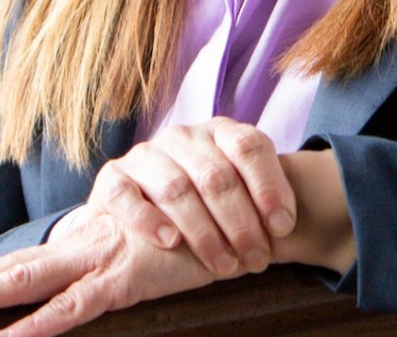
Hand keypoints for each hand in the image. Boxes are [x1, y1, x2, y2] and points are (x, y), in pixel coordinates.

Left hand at [0, 211, 217, 336]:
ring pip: (33, 280)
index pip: (31, 258)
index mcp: (101, 226)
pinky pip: (77, 305)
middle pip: (21, 265)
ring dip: (13, 320)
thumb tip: (83, 292)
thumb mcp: (165, 250)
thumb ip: (124, 264)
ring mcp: (111, 246)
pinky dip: (38, 328)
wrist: (263, 212)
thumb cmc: (215, 228)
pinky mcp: (133, 269)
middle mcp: (98, 229)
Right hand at [60, 118, 296, 276]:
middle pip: (216, 175)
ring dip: (204, 232)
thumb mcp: (238, 191)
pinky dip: (149, 220)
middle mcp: (183, 136)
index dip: (269, 186)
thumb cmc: (206, 202)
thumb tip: (283, 226)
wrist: (144, 204)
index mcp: (219, 131)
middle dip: (241, 222)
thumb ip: (259, 200)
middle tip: (257, 259)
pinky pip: (126, 196)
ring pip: (176, 189)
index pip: (249, 146)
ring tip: (223, 265)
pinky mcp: (113, 178)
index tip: (283, 227)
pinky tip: (170, 242)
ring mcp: (146, 154)